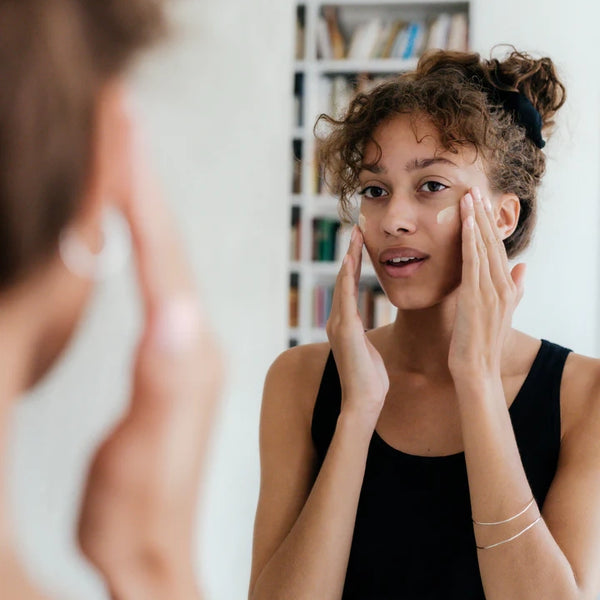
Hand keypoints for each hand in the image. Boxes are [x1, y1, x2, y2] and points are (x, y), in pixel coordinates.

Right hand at [77, 115, 221, 599]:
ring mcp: (183, 352)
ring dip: (146, 208)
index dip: (139, 195)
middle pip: (167, 248)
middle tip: (123, 123)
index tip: (122, 132)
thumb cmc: (137, 517)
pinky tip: (137, 239)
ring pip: (164, 261)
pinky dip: (146, 250)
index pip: (161, 258)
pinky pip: (159, 288)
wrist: (151, 554)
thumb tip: (171, 311)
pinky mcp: (172, 364)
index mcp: (184, 353)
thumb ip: (162, 387)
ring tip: (127, 161)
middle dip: (143, 184)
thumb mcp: (143, 458)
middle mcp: (191, 343)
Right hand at [326, 226, 388, 427]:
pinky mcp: (344, 331)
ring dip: (349, 259)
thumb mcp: (368, 350)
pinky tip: (352, 261)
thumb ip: (362, 333)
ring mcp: (338, 325)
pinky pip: (346, 298)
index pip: (349, 286)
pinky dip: (347, 278)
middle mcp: (338, 320)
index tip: (362, 242)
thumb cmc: (370, 381)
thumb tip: (363, 324)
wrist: (363, 403)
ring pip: (342, 283)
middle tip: (357, 228)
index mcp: (345, 323)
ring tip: (356, 236)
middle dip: (350, 253)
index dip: (354, 263)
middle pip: (343, 279)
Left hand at [448, 187, 525, 379]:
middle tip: (474, 190)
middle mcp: (502, 286)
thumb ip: (514, 289)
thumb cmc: (484, 343)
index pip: (499, 249)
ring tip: (469, 196)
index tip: (483, 204)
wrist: (477, 369)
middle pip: (493, 243)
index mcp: (507, 288)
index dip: (490, 225)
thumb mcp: (502, 313)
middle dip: (484, 215)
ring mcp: (490, 291)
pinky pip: (473, 262)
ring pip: (484, 247)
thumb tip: (523, 267)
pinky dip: (470, 239)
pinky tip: (465, 222)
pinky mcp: (476, 297)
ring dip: (476, 220)